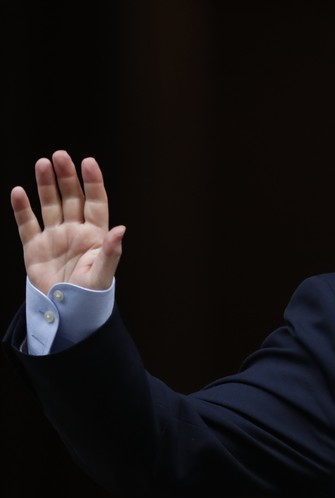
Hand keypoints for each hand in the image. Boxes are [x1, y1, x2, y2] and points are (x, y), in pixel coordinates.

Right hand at [10, 150, 124, 294]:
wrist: (66, 311)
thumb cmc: (90, 294)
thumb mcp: (102, 273)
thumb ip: (111, 252)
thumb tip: (122, 229)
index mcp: (95, 234)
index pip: (95, 202)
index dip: (93, 182)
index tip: (88, 161)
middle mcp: (75, 230)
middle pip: (71, 197)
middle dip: (66, 177)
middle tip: (60, 155)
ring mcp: (54, 236)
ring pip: (50, 204)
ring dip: (46, 185)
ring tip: (43, 164)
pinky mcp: (34, 247)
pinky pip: (27, 224)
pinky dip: (22, 208)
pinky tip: (18, 191)